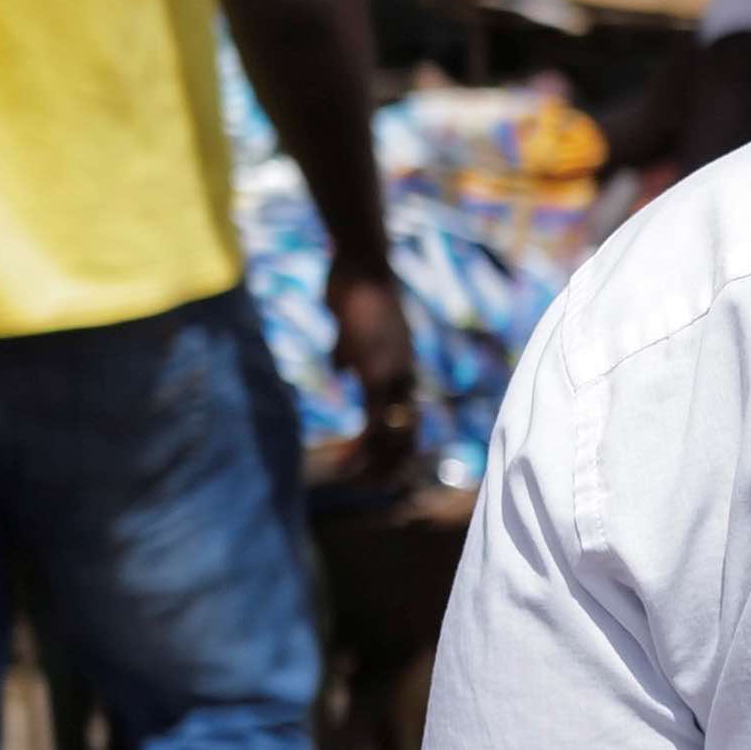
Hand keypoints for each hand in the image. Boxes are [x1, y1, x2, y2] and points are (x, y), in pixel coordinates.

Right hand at [323, 265, 425, 494]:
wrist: (361, 263)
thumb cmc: (353, 290)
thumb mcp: (349, 331)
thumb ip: (347, 354)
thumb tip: (340, 370)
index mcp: (401, 366)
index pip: (409, 418)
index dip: (398, 447)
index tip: (379, 468)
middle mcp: (405, 375)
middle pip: (410, 435)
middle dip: (391, 466)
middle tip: (370, 486)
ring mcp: (394, 375)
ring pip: (395, 436)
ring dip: (375, 465)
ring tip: (353, 480)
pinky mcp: (376, 373)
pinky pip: (374, 423)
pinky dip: (362, 449)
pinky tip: (345, 462)